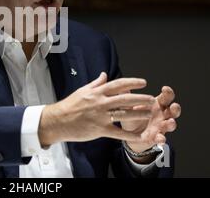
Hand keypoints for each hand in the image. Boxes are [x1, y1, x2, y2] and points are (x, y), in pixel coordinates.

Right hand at [39, 72, 153, 145]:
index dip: (132, 83)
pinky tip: (142, 135)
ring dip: (139, 114)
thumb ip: (96, 83)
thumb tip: (104, 75)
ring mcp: (101, 116)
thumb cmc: (69, 105)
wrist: (58, 120)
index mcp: (97, 92)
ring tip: (150, 114)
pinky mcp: (100, 129)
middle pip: (125, 99)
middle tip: (151, 99)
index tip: (143, 82)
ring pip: (124, 114)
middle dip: (140, 98)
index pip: (118, 84)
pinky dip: (131, 135)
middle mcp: (100, 102)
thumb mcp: (82, 91)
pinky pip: (119, 133)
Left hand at [122, 86, 181, 153]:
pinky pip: (161, 138)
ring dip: (171, 123)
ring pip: (171, 124)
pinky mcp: (157, 137)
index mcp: (156, 104)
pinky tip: (160, 138)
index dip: (168, 92)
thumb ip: (127, 96)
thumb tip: (122, 86)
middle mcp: (162, 114)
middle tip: (173, 106)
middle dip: (175, 108)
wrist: (128, 134)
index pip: (166, 96)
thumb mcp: (129, 106)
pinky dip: (161, 138)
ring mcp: (161, 126)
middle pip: (173, 110)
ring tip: (170, 122)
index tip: (165, 88)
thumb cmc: (131, 116)